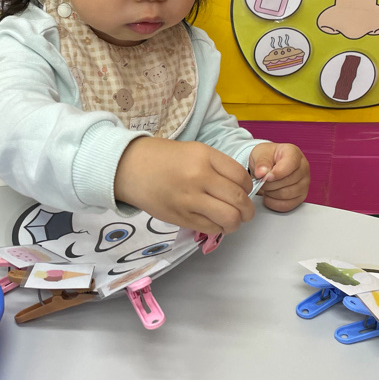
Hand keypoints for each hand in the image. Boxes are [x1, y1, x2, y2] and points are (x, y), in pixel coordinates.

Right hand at [113, 137, 254, 235]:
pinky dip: (219, 228)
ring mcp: (189, 199)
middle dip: (248, 210)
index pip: (241, 177)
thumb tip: (241, 189)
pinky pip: (211, 228)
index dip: (249, 187)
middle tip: (245, 211)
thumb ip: (218, 167)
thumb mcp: (195, 151)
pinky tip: (215, 222)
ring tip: (232, 220)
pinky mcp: (180, 217)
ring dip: (236, 222)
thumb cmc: (164, 158)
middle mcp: (199, 177)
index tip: (245, 191)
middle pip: (239, 200)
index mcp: (204, 156)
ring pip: (229, 218)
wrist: (130, 167)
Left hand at [248, 142, 308, 212]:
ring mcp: (304, 183)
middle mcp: (303, 167)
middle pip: (288, 181)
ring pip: (287, 194)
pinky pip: (287, 205)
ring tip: (266, 186)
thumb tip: (261, 173)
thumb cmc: (267, 157)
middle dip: (270, 183)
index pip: (290, 164)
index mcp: (294, 153)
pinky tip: (269, 195)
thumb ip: (261, 162)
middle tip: (261, 180)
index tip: (266, 177)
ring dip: (271, 193)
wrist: (268, 165)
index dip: (277, 173)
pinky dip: (274, 202)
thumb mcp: (260, 153)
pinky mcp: (301, 196)